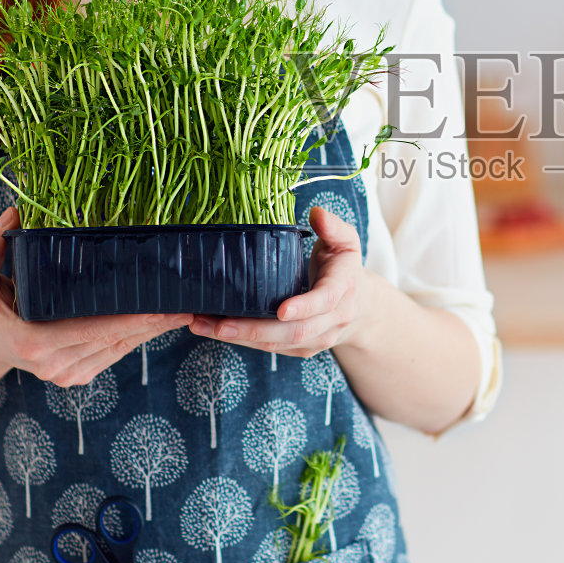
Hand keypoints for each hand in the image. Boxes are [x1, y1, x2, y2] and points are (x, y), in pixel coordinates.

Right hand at [0, 207, 192, 386]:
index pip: (92, 330)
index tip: (160, 308)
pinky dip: (137, 339)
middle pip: (114, 341)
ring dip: (152, 332)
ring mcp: (67, 374)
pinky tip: (159, 322)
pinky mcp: (78, 377)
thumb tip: (13, 213)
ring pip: (119, 350)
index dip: (130, 320)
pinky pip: (114, 355)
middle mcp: (53, 364)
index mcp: (33, 342)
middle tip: (186, 305)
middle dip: (152, 324)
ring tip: (182, 311)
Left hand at [189, 204, 376, 357]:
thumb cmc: (344, 268)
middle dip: (254, 329)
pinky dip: (242, 341)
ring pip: (277, 344)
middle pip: (294, 332)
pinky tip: (214, 330)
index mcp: (343, 290)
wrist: (360, 309)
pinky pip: (271, 349)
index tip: (281, 309)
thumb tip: (317, 212)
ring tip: (203, 326)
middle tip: (218, 324)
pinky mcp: (300, 350)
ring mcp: (316, 339)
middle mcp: (332, 321)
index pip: (325, 300)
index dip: (304, 307)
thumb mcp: (346, 242)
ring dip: (239, 338)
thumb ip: (333, 227)